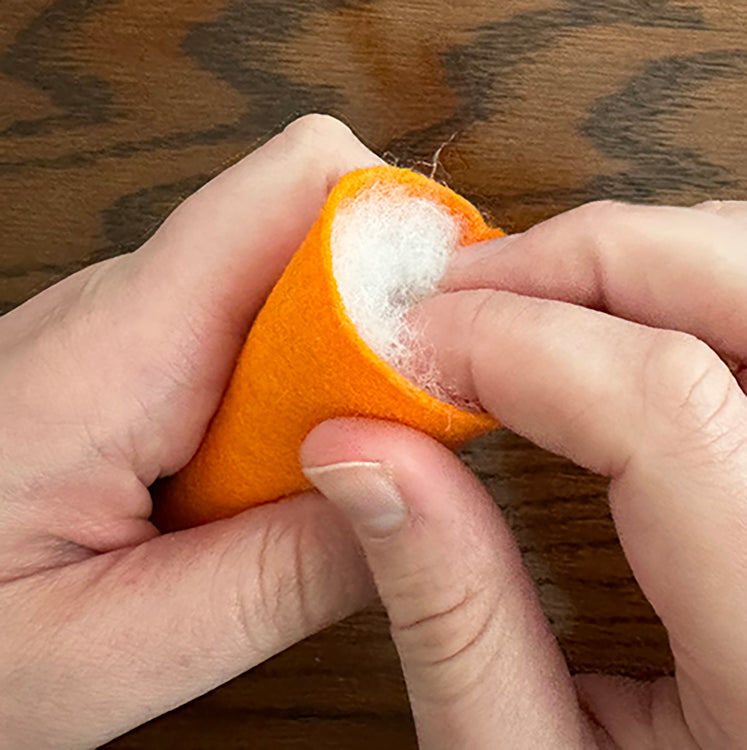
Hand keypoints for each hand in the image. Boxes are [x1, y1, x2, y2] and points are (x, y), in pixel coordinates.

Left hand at [0, 115, 381, 748]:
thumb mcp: (106, 648)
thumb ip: (276, 577)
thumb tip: (414, 505)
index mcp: (122, 342)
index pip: (297, 187)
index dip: (401, 239)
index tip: (457, 340)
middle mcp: (141, 302)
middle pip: (321, 227)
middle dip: (396, 319)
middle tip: (418, 435)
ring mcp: (152, 323)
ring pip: (305, 285)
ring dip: (356, 371)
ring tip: (341, 473)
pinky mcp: (159, 354)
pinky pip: (272, 336)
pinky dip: (314, 396)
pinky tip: (291, 474)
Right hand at [301, 200, 746, 747]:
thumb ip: (449, 607)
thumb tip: (361, 455)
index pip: (663, 403)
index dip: (514, 343)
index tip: (413, 343)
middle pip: (736, 291)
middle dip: (580, 258)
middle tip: (463, 292)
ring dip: (633, 258)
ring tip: (521, 302)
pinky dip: (676, 285)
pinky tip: (601, 320)